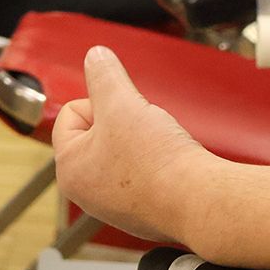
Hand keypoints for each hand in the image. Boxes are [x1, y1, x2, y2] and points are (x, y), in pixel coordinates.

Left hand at [52, 45, 214, 242]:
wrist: (199, 202)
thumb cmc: (157, 161)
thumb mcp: (122, 102)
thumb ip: (104, 75)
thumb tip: (95, 56)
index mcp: (70, 169)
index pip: (72, 113)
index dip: (103, 102)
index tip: (127, 114)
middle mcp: (86, 193)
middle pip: (98, 133)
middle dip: (123, 123)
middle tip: (144, 132)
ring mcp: (115, 207)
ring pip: (124, 152)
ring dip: (141, 142)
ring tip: (158, 151)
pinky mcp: (143, 213)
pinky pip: (145, 175)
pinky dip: (157, 166)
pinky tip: (169, 169)